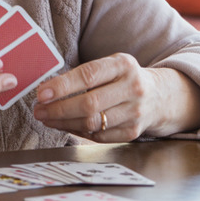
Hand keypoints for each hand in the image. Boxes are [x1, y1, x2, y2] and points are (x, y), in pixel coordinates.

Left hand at [32, 53, 199, 141]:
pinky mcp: (134, 131)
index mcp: (124, 65)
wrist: (160, 96)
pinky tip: (65, 125)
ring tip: (47, 118)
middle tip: (38, 110)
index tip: (41, 93)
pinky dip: (78, 132)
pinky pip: (99, 136)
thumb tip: (48, 90)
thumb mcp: (111, 65)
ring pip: (92, 123)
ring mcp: (135, 112)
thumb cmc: (124, 78)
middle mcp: (133, 87)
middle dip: (58, 109)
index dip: (62, 86)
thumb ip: (85, 74)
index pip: (89, 75)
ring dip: (63, 122)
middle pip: (89, 103)